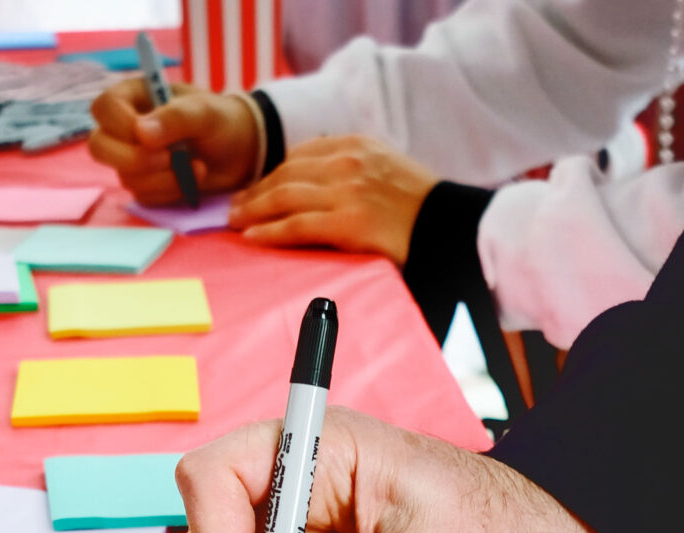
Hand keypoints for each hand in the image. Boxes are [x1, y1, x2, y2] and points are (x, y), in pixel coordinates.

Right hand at [89, 79, 258, 203]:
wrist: (239, 152)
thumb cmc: (220, 121)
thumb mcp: (204, 112)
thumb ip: (175, 118)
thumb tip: (141, 133)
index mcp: (134, 98)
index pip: (104, 108)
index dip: (120, 124)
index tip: (148, 135)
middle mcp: (126, 129)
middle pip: (100, 147)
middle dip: (134, 159)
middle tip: (170, 158)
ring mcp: (133, 159)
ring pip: (125, 177)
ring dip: (163, 178)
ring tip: (198, 167)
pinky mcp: (146, 185)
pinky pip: (144, 197)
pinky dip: (170, 192)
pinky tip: (191, 181)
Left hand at [227, 136, 437, 264]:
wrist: (449, 227)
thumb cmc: (420, 208)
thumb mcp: (386, 169)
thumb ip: (354, 169)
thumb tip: (321, 182)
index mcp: (357, 145)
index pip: (301, 155)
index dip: (273, 173)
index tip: (256, 188)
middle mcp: (347, 162)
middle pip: (286, 173)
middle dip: (256, 191)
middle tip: (234, 207)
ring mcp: (346, 192)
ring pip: (284, 197)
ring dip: (253, 210)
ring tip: (235, 223)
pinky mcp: (346, 223)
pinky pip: (296, 226)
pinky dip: (269, 231)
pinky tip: (252, 237)